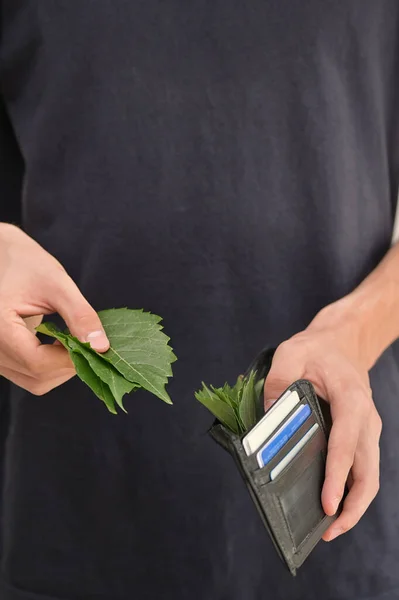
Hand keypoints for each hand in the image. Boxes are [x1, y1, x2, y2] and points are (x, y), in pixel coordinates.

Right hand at [0, 223, 109, 394]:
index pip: (38, 363)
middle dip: (69, 365)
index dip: (71, 359)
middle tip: (86, 341)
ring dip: (60, 368)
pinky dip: (50, 366)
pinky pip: (28, 375)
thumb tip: (102, 348)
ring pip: (34, 382)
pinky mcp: (1, 358)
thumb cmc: (27, 265)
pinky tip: (59, 343)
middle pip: (38, 377)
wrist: (2, 258)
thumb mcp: (57, 285)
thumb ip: (80, 316)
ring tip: (71, 340)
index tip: (94, 346)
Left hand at [264, 300, 381, 540]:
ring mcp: (368, 429)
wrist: (342, 342)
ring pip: (369, 475)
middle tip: (327, 530)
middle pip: (367, 471)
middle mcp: (366, 419)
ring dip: (354, 504)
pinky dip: (352, 491)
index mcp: (350, 399)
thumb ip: (277, 382)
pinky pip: (362, 468)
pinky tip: (333, 504)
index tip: (326, 503)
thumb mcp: (290, 353)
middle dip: (352, 505)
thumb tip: (268, 419)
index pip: (344, 443)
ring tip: (330, 527)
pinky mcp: (362, 435)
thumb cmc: (316, 349)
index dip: (336, 476)